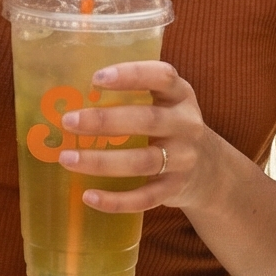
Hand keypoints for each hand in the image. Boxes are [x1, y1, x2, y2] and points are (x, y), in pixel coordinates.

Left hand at [58, 60, 227, 213]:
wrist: (208, 168)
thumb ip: (132, 94)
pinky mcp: (174, 189)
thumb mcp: (164, 102)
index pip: (161, 77)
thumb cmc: (168, 126)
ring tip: (67, 158)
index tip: (96, 78)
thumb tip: (68, 92)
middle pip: (147, 120)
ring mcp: (183, 159)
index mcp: (180, 95)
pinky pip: (144, 198)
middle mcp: (187, 124)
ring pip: (141, 162)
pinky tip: (88, 196)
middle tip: (68, 121)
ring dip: (101, 161)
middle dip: (105, 121)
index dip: (130, 75)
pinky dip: (115, 200)